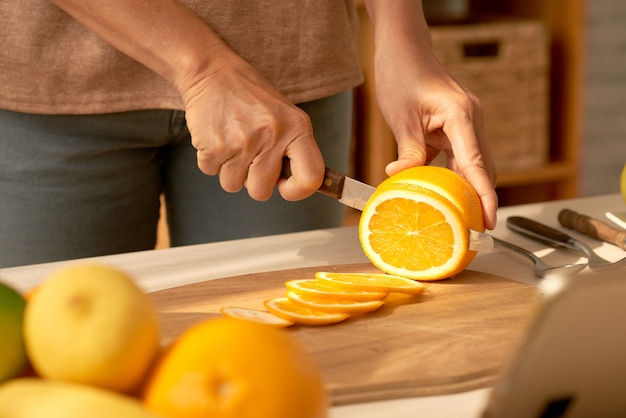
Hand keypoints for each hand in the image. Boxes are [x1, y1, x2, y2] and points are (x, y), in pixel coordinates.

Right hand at [180, 54, 324, 200]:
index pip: (310, 178)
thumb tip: (296, 187)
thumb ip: (292, 149)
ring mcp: (242, 143)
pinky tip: (217, 135)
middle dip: (252, 181)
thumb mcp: (285, 116)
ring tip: (232, 142)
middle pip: (261, 192)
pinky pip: (211, 172)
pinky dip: (210, 159)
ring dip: (229, 170)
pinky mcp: (213, 146)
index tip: (283, 185)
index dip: (297, 190)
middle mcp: (272, 136)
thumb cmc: (252, 97)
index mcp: (297, 128)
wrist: (212, 70)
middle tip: (248, 157)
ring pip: (233, 185)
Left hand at [365, 0, 497, 228]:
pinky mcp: (457, 125)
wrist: (403, 50)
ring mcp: (467, 122)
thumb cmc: (402, 75)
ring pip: (474, 163)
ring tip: (462, 218)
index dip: (485, 196)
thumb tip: (399, 180)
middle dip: (482, 198)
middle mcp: (471, 119)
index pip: (477, 164)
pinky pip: (461, 155)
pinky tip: (444, 192)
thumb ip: (408, 152)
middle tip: (474, 230)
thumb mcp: (401, 117)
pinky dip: (455, 175)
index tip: (490, 221)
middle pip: (484, 167)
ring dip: (469, 188)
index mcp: (461, 116)